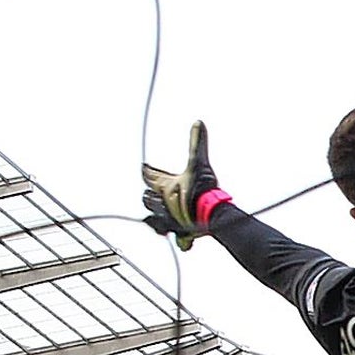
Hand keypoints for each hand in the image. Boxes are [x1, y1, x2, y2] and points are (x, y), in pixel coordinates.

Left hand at [141, 121, 219, 250]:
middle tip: (149, 189)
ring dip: (155, 211)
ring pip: (155, 216)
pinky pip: (170, 233)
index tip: (144, 167)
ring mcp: (170, 219)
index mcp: (166, 186)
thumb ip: (197, 143)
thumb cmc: (201, 190)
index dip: (147, 171)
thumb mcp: (199, 163)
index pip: (150, 176)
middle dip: (149, 193)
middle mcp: (164, 204)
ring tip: (156, 210)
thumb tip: (197, 122)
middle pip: (148, 197)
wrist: (211, 216)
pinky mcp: (181, 232)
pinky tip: (173, 232)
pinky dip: (170, 231)